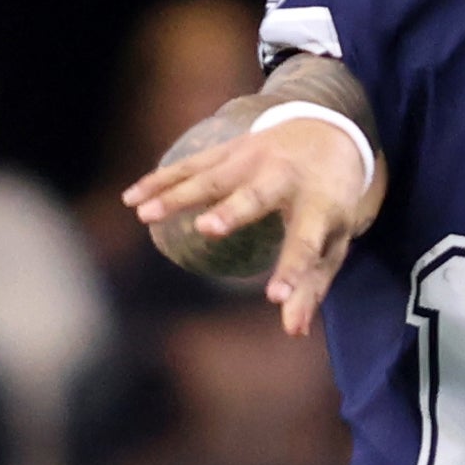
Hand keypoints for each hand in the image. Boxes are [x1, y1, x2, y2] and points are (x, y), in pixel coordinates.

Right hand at [123, 100, 379, 332]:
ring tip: (145, 215)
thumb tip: (293, 331)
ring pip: (212, 178)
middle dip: (233, 212)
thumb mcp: (332, 243)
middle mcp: (286, 178)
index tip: (275, 299)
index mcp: (320, 206)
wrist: (327, 133)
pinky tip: (131, 198)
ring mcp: (254, 159)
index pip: (306, 243)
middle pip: (257, 196)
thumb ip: (311, 286)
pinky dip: (160, 180)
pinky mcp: (229, 150)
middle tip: (208, 229)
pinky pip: (189, 166)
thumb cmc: (329, 203)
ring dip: (178, 195)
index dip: (292, 271)